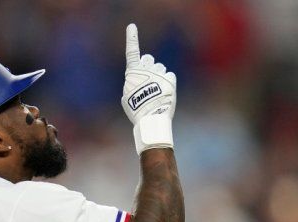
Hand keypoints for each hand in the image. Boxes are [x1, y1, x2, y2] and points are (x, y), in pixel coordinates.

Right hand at [122, 23, 176, 153]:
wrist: (152, 119)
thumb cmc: (137, 111)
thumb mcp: (127, 98)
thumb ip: (133, 85)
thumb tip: (140, 82)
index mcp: (133, 73)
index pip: (132, 52)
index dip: (132, 39)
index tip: (132, 27)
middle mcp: (146, 69)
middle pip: (149, 60)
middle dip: (150, 67)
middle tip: (150, 82)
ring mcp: (159, 73)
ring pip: (161, 68)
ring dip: (159, 76)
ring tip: (158, 92)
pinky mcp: (170, 79)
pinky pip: (170, 76)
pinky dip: (168, 83)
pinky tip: (165, 93)